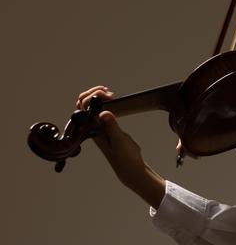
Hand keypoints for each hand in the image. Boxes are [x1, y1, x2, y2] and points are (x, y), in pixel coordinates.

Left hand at [76, 86, 165, 207]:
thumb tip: (104, 112)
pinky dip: (102, 101)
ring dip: (96, 95)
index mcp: (91, 128)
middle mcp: (91, 126)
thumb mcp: (119, 141)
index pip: (84, 106)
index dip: (94, 96)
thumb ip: (111, 127)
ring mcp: (97, 126)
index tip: (110, 96)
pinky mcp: (104, 126)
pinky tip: (112, 100)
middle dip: (93, 92)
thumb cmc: (124, 156)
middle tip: (108, 92)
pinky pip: (97, 109)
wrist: (129, 166)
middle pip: (82, 103)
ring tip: (109, 94)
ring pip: (89, 105)